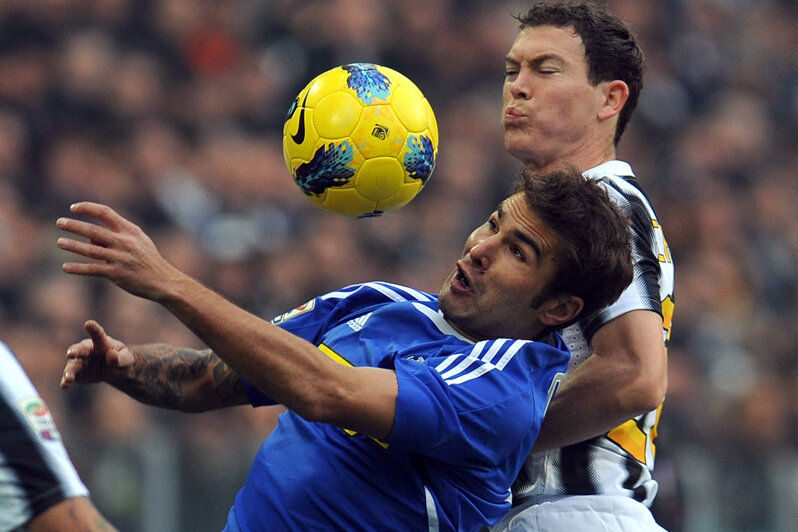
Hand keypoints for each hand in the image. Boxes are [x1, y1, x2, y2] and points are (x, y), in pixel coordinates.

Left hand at [56, 201, 180, 300]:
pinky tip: (66, 267)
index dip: (88, 208)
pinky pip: (93, 269)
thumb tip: (89, 238)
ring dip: (73, 245)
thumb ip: (116, 235)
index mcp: (130, 231)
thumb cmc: (148, 259)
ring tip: (60, 242)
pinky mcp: (117, 274)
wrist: (164, 280)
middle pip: (94, 231)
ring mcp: (120, 258)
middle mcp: (124, 242)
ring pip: (91, 250)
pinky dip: (78, 268)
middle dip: (74, 225)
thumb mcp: (138, 241)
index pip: (105, 213)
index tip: (73, 208)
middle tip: (59, 222)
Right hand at [61, 320, 132, 388]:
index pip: (98, 334)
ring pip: (72, 365)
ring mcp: (80, 362)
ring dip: (69, 371)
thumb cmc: (120, 360)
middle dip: (75, 351)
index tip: (89, 323)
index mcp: (101, 342)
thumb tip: (112, 355)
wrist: (113, 370)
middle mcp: (87, 350)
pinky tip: (64, 386)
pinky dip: (65, 381)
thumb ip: (121, 358)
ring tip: (69, 378)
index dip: (93, 329)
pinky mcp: (76, 374)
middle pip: (80, 348)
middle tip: (70, 354)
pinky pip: (69, 377)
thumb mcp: (126, 360)